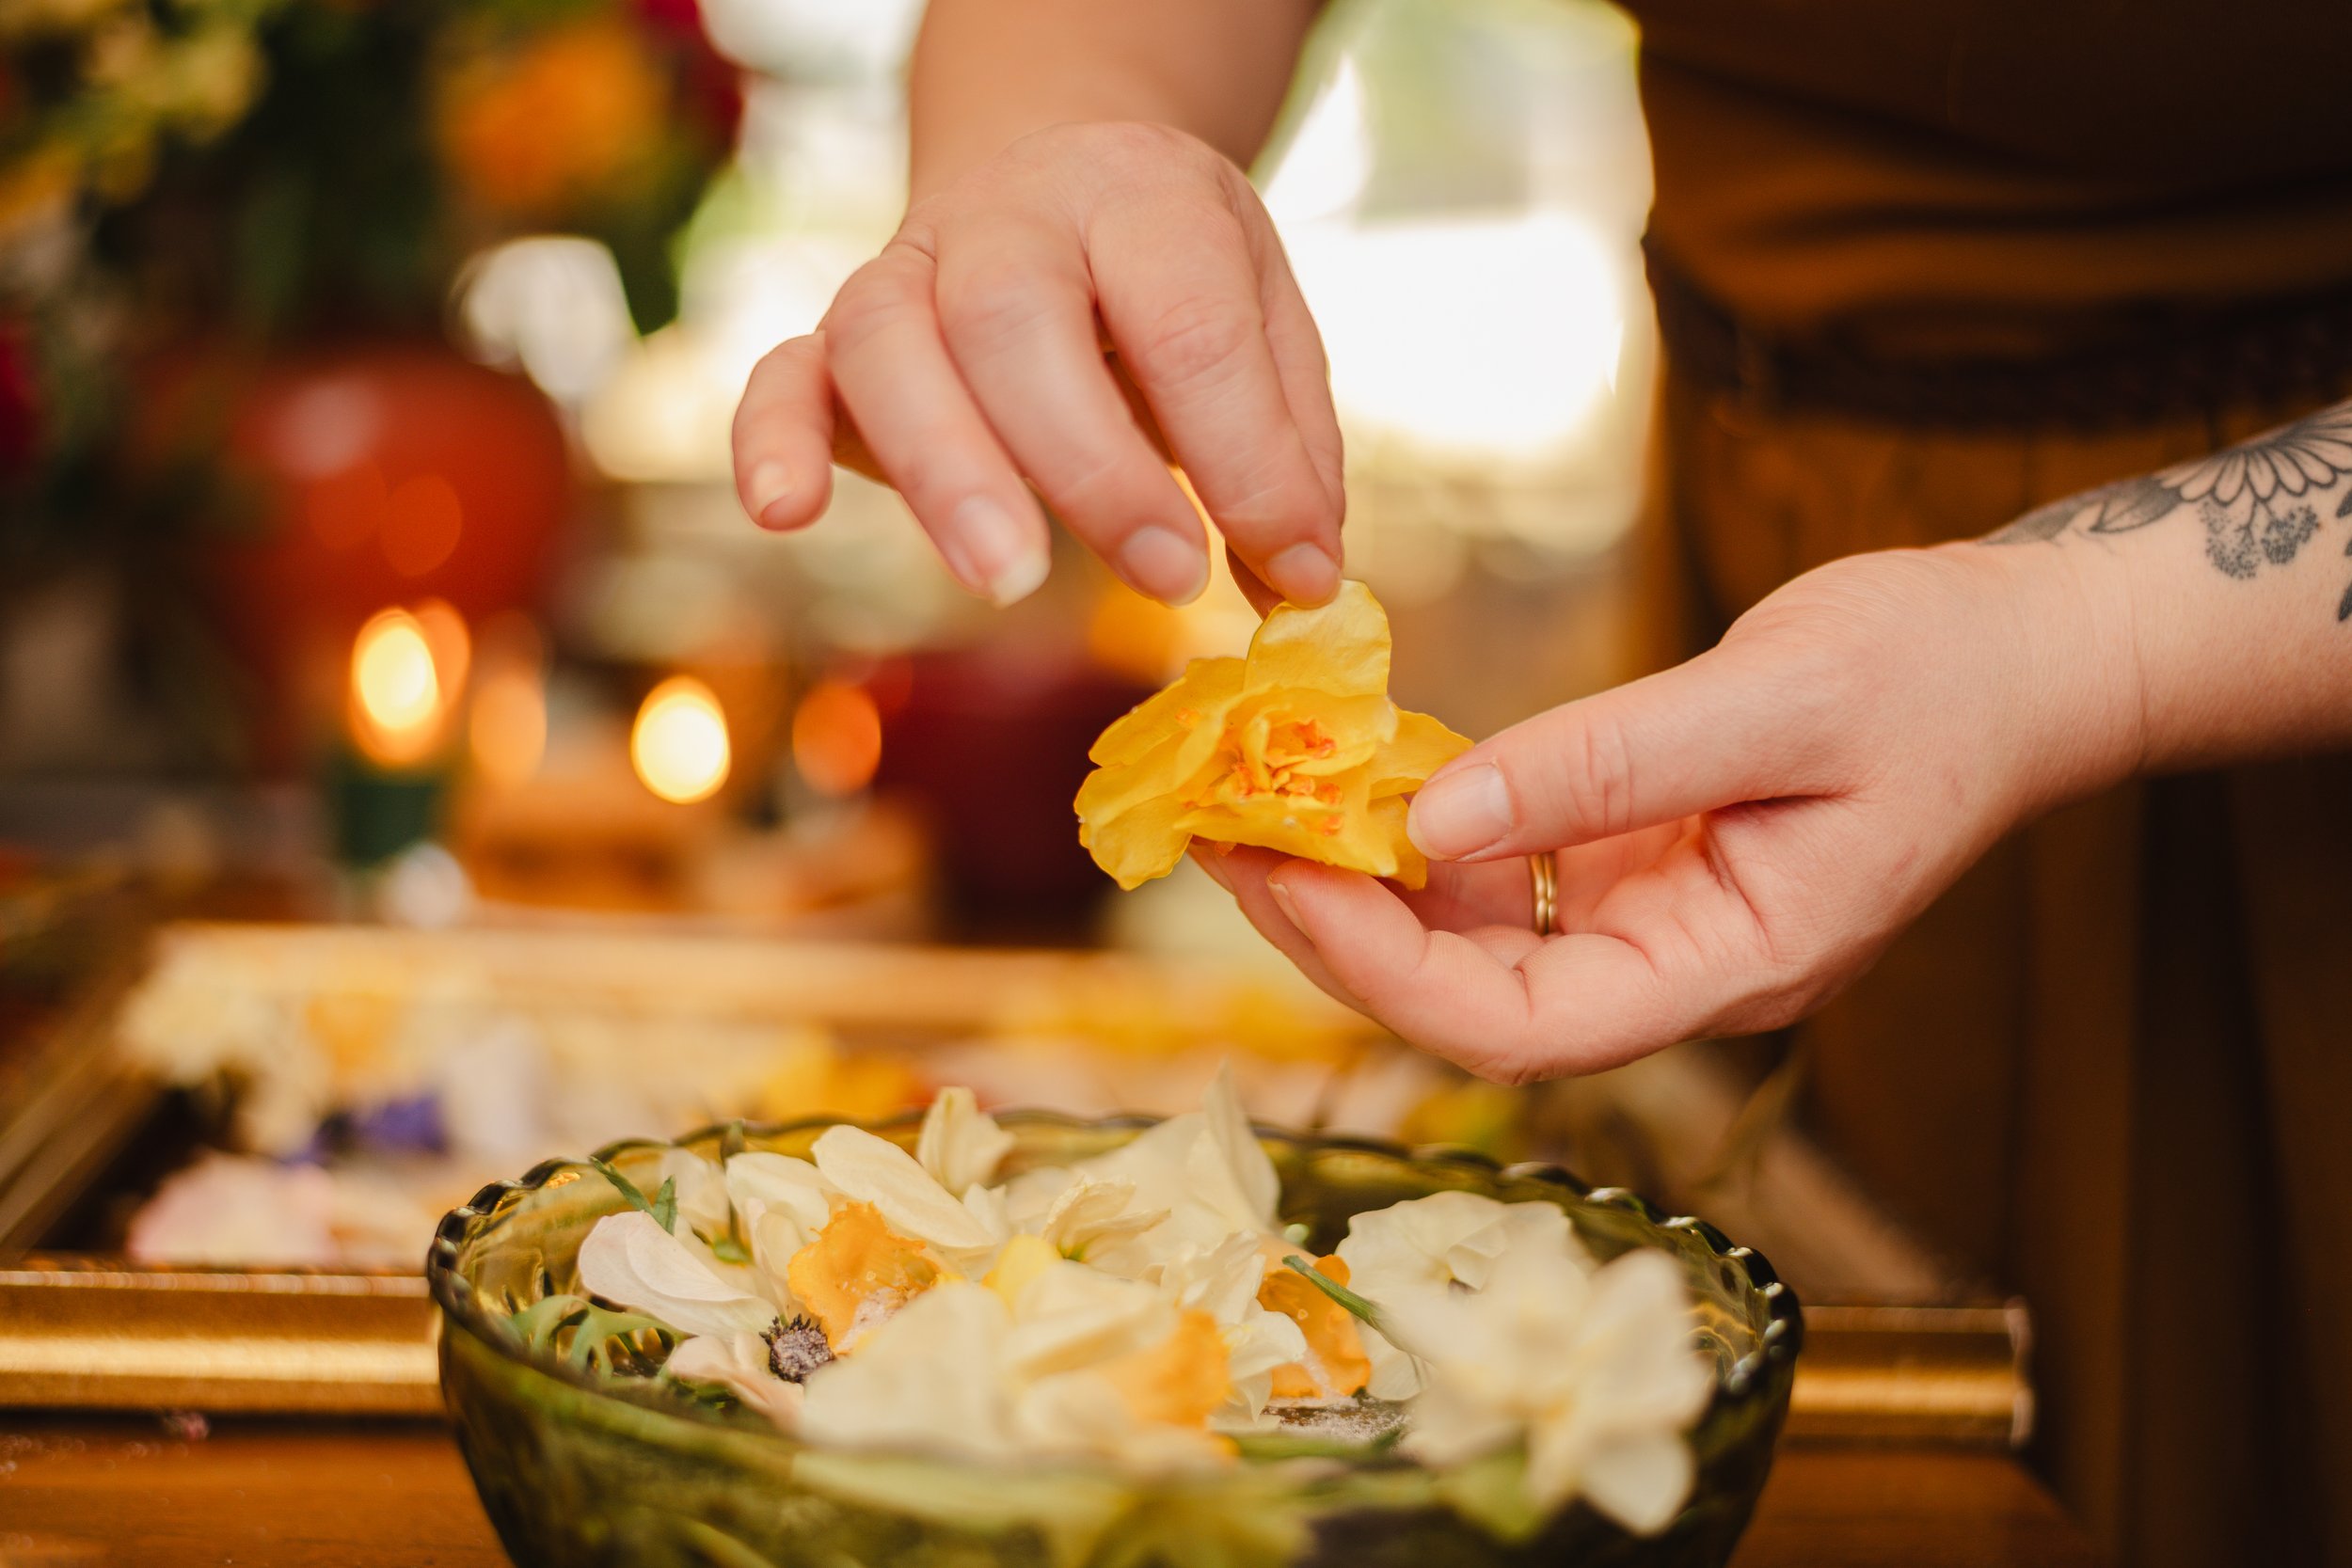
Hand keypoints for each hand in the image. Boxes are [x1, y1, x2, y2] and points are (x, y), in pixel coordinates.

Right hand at [731, 122, 1343, 610]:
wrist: (1051, 179)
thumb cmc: (1168, 283)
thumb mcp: (1261, 326)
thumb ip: (1285, 450)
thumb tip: (1299, 583)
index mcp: (1140, 198)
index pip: (1185, 321)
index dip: (1240, 454)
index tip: (1284, 563)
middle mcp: (1009, 219)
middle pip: (1017, 320)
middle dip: (1094, 464)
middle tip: (1171, 578)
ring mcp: (907, 271)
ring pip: (889, 345)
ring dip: (946, 470)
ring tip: (1009, 579)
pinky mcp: (834, 338)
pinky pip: (782, 374)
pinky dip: (772, 440)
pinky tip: (786, 513)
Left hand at [1199, 544, 2144, 1080]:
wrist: (2021, 655)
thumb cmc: (1939, 674)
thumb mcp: (1778, 700)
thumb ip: (1607, 766)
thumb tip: (1430, 820)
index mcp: (1735, 967)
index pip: (1527, 1026)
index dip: (1387, 973)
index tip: (1283, 879)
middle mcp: (1680, 968)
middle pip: (1473, 999)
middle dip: (1342, 930)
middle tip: (1226, 837)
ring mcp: (1654, 922)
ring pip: (1475, 942)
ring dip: (1366, 881)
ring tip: (1259, 801)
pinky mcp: (1636, 865)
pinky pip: (1506, 876)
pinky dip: (1426, 834)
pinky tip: (1360, 778)